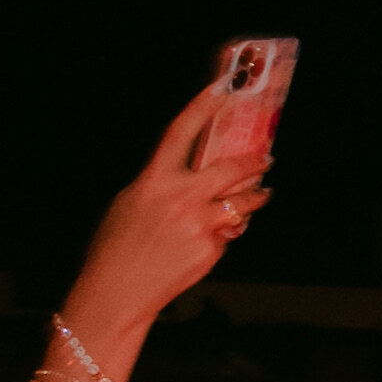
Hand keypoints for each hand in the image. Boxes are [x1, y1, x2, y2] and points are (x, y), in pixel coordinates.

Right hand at [79, 81, 275, 325]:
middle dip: (254, 162)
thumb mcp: (128, 204)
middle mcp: (180, 198)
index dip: (201, 106)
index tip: (221, 88)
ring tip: (261, 195)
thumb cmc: (114, 248)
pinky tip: (211, 239)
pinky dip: (226, 232)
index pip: (180, 132)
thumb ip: (160, 185)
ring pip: (242, 202)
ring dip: (255, 198)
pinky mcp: (211, 249)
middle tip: (267, 159)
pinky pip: (228, 233)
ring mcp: (199, 224)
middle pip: (231, 168)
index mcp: (153, 180)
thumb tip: (191, 174)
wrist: (117, 293)